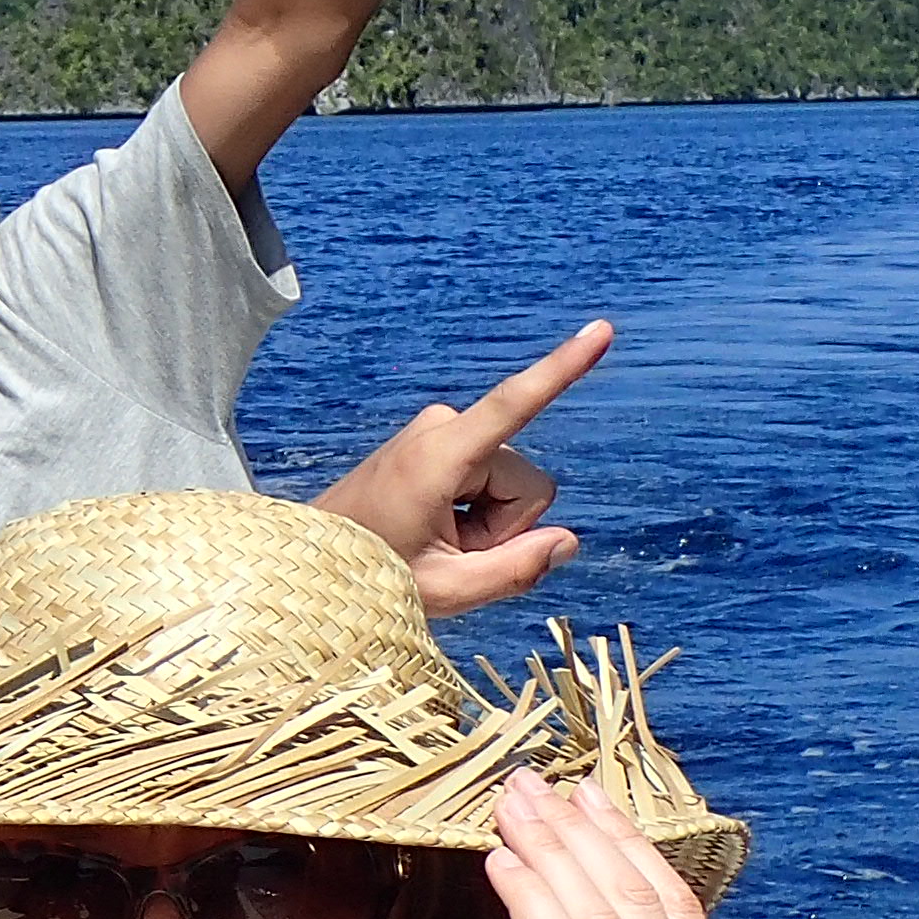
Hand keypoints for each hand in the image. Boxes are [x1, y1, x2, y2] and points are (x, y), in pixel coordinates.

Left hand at [310, 317, 608, 614]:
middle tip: (444, 550)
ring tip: (433, 540)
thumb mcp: (448, 589)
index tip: (602, 329)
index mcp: (439, 455)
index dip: (562, 368)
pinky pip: (491, 482)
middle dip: (500, 527)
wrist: (317, 559)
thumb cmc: (372, 575)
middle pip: (527, 484)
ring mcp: (440, 430)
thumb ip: (517, 570)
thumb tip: (567, 540)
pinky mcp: (442, 439)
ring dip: (485, 524)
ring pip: (512, 487)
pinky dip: (474, 515)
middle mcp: (442, 428)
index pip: (514, 403)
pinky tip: (434, 527)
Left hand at [483, 772, 743, 918]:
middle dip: (583, 829)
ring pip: (595, 913)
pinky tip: (501, 862)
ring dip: (547, 846)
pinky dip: (529, 896)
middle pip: (637, 897)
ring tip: (509, 804)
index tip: (590, 800)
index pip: (677, 910)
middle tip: (536, 782)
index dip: (630, 846)